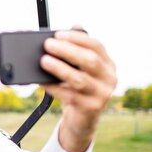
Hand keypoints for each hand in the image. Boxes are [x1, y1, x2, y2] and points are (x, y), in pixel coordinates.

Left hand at [40, 28, 116, 151]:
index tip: (58, 34)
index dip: (78, 38)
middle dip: (67, 51)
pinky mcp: (91, 108)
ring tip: (43, 61)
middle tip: (47, 44)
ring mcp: (102, 94)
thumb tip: (62, 31)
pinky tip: (42, 82)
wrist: (82, 120)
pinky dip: (54, 88)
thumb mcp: (79, 70)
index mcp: (107, 64)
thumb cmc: (77, 89)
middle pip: (90, 60)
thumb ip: (75, 52)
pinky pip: (69, 96)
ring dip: (60, 68)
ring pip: (79, 79)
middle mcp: (109, 78)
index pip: (96, 46)